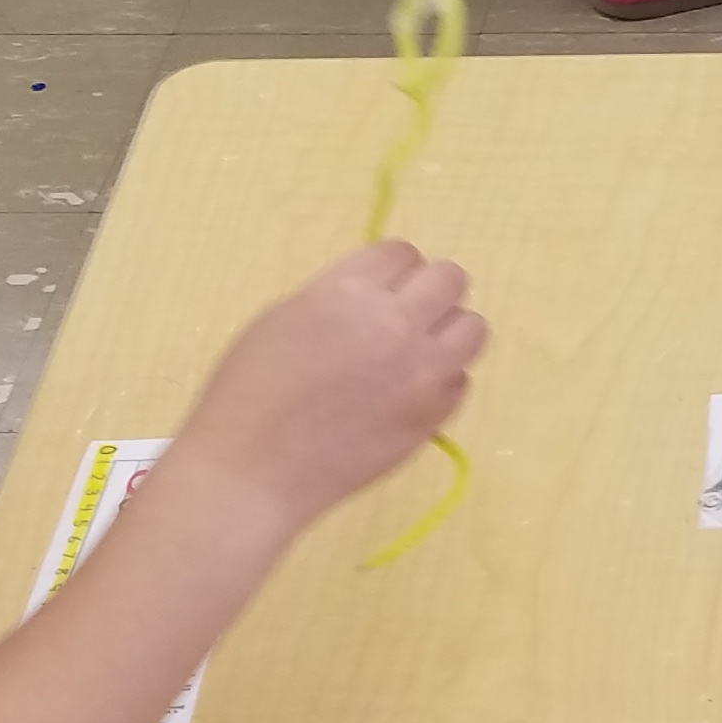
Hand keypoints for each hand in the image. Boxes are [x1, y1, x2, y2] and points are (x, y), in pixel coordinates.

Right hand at [168, 242, 484, 542]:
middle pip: (449, 279)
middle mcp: (395, 322)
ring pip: (473, 327)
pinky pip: (461, 380)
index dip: (393, 270)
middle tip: (408, 316)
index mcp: (347, 291)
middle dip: (430, 292)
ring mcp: (421, 370)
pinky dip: (442, 382)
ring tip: (417, 353)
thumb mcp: (283, 319)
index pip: (402, 252)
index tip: (383, 289)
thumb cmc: (248, 394)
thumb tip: (378, 294)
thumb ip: (338, 297)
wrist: (252, 470)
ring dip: (448, 333)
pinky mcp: (434, 413)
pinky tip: (407, 395)